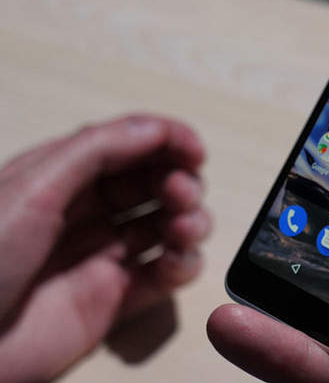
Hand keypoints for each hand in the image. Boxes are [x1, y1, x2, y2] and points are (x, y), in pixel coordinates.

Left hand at [0, 114, 210, 380]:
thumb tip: (155, 128)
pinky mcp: (114, 301)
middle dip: (181, 182)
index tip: (195, 152)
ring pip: (169, 226)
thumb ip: (96, 150)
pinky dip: (185, 265)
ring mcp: (102, 257)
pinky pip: (166, 276)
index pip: (130, 145)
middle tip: (180, 194)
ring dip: (191, 221)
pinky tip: (177, 261)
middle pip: (156, 183)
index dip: (168, 142)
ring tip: (183, 229)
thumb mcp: (31, 188)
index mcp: (61, 176)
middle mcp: (86, 213)